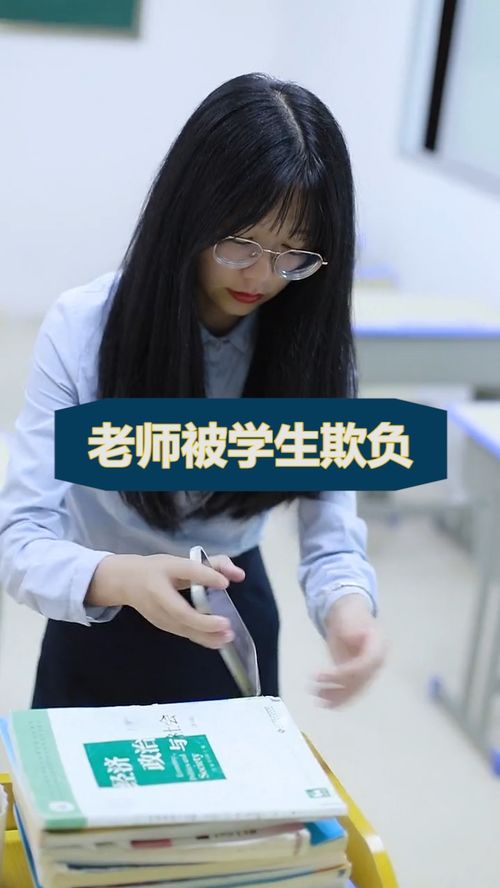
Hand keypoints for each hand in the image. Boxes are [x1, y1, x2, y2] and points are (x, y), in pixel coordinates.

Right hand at [86, 553, 244, 648]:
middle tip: (226, 624)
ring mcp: (158, 613)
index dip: (206, 577)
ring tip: (227, 637)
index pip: (187, 571)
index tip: (225, 584)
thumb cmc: (157, 570)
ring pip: (183, 627)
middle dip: (204, 621)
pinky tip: (218, 641)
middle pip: (181, 611)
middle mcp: (159, 593)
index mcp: (164, 570)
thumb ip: (212, 565)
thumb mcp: (182, 561)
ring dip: (206, 635)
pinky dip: (201, 638)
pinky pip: (183, 633)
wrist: (125, 582)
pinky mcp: (162, 625)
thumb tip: (239, 575)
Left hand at [313, 593, 386, 706]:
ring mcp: (371, 671)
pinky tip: (326, 703)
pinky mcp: (361, 677)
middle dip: (338, 686)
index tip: (325, 674)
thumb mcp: (347, 618)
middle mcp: (378, 662)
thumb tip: (352, 639)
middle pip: (361, 680)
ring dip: (337, 696)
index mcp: (379, 645)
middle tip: (315, 686)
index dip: (346, 672)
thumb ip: (350, 629)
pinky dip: (340, 698)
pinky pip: (352, 691)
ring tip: (317, 699)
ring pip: (356, 689)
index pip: (366, 664)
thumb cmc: (349, 615)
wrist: (352, 615)